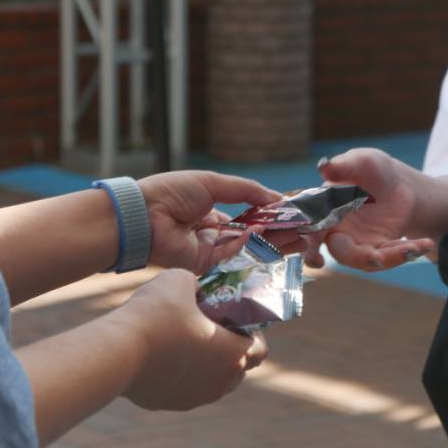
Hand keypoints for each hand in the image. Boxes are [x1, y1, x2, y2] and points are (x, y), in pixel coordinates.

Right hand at [113, 269, 267, 410]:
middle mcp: (221, 382)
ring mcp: (196, 397)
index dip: (252, 333)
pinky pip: (186, 389)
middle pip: (238, 368)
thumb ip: (196, 284)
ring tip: (189, 343)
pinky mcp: (171, 404)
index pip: (260, 349)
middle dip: (230, 350)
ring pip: (213, 383)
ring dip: (208, 366)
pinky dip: (182, 376)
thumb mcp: (181, 280)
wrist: (116, 351)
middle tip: (211, 330)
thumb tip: (193, 288)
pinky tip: (166, 357)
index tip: (234, 321)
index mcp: (234, 354)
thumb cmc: (156, 314)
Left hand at [138, 170, 303, 272]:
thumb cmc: (170, 192)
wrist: (142, 214)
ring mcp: (212, 251)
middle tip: (305, 232)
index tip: (293, 215)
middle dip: (279, 234)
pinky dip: (252, 245)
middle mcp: (214, 233)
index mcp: (213, 212)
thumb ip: (246, 190)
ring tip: (301, 238)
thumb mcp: (213, 183)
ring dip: (275, 243)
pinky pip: (236, 256)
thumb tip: (276, 198)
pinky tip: (266, 234)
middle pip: (254, 236)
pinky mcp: (207, 265)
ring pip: (250, 248)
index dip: (271, 216)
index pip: (249, 217)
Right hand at [304, 149, 435, 270]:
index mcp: (325, 212)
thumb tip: (324, 166)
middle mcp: (339, 232)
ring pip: (369, 260)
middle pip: (342, 253)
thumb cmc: (372, 169)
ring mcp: (360, 243)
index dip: (308, 248)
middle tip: (378, 259)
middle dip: (360, 258)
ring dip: (392, 257)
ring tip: (414, 248)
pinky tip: (426, 243)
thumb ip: (343, 166)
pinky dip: (408, 251)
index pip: (310, 233)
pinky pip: (390, 256)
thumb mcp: (361, 161)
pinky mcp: (381, 248)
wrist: (397, 182)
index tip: (316, 261)